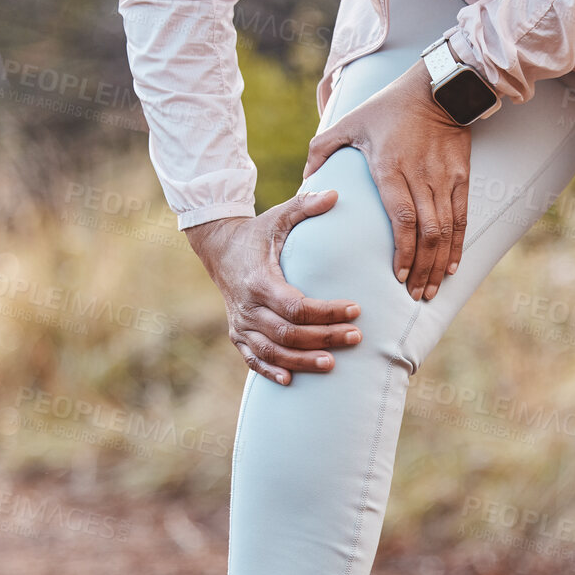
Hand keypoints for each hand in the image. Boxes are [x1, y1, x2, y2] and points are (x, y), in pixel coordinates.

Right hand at [187, 190, 360, 385]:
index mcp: (259, 280)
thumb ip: (305, 205)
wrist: (218, 247)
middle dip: (323, 338)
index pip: (296, 306)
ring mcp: (240, 322)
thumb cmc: (257, 233)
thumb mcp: (279, 217)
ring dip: (301, 361)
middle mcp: (247, 306)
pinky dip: (269, 371)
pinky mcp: (237, 333)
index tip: (356, 309)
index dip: (326, 312)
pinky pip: (252, 359)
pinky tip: (290, 382)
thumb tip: (335, 193)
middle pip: (288, 332)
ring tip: (332, 364)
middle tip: (356, 338)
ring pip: (271, 351)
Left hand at [303, 62, 471, 301]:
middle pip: (427, 233)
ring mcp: (444, 178)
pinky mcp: (461, 177)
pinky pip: (461, 218)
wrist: (437, 88)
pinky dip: (457, 246)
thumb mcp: (350, 121)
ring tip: (430, 290)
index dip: (403, 252)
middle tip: (414, 296)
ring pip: (446, 231)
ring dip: (439, 264)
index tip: (398, 277)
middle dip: (422, 270)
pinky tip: (451, 267)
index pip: (402, 219)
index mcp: (391, 168)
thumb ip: (322, 148)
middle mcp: (420, 177)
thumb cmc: (388, 106)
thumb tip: (305, 178)